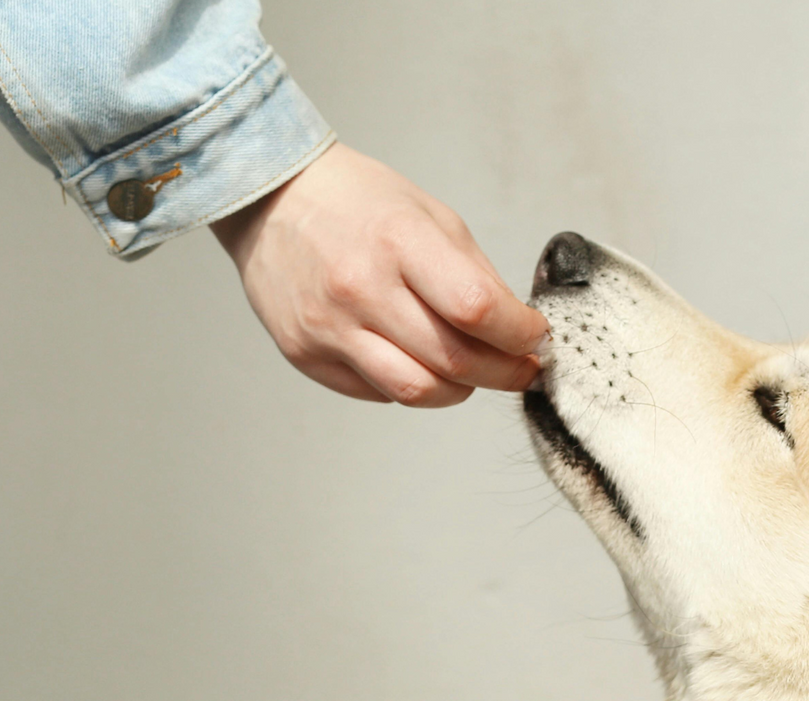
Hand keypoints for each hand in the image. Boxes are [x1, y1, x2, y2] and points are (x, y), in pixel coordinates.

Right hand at [210, 143, 547, 405]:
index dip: (520, 334)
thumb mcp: (431, 216)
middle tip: (522, 368)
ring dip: (461, 390)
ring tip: (472, 372)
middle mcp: (360, 287)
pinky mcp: (306, 354)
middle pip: (454, 361)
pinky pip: (378, 392)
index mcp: (398, 240)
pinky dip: (411, 385)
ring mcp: (328, 327)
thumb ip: (475, 275)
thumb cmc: (356, 203)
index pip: (476, 308)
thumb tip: (516, 328)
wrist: (272, 200)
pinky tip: (416, 359)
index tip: (537, 337)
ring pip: (417, 391)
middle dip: (505, 373)